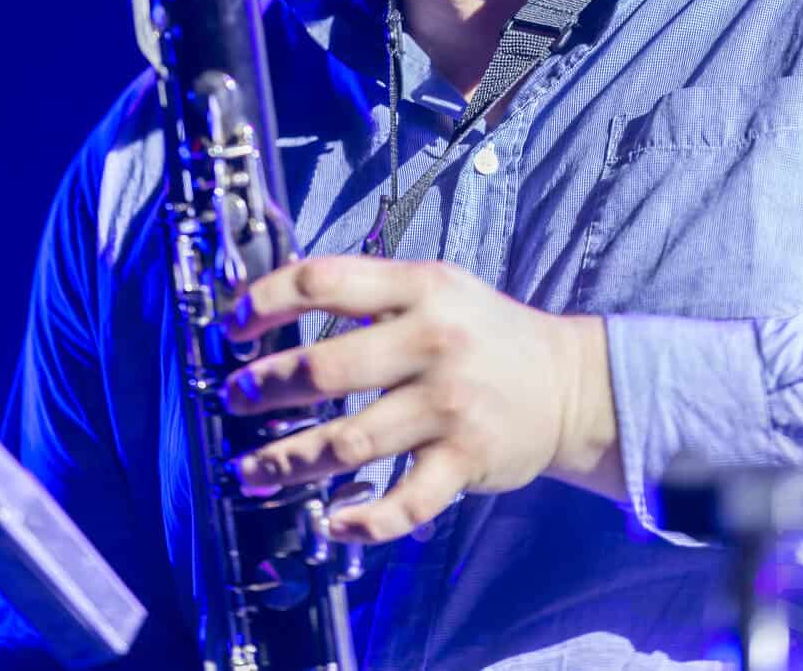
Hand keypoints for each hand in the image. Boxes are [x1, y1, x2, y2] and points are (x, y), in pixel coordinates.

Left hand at [220, 255, 625, 543]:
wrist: (569, 383)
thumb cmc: (485, 331)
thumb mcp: (437, 285)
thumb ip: (370, 290)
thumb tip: (281, 299)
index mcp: (419, 288)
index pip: (325, 281)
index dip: (266, 301)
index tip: (233, 326)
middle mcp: (432, 342)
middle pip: (326, 369)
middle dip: (266, 389)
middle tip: (233, 399)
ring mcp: (449, 405)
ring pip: (350, 442)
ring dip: (289, 460)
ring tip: (252, 469)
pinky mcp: (466, 461)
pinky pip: (405, 502)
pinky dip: (363, 520)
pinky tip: (330, 521)